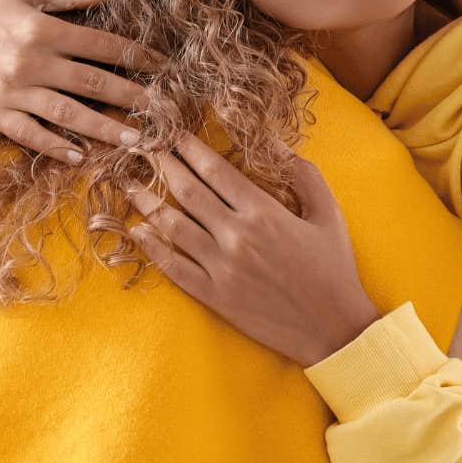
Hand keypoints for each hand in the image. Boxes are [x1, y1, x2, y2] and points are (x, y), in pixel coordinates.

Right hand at [0, 0, 161, 161]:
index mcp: (43, 28)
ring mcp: (13, 90)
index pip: (102, 44)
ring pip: (69, 113)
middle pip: (93, 82)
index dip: (136, 56)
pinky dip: (56, 145)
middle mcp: (31, 60)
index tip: (163, 68)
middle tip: (165, 112)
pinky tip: (81, 155)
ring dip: (106, 128)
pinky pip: (31, 133)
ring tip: (137, 140)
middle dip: (134, 98)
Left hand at [121, 133, 380, 367]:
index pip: (215, 170)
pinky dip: (151, 247)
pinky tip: (137, 231)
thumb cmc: (334, 268)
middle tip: (142, 147)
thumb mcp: (328, 213)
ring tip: (127, 183)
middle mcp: (236, 236)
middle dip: (161, 164)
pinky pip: (173, 267)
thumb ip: (303, 174)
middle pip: (187, 191)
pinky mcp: (213, 295)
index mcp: (263, 212)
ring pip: (172, 226)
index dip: (189, 148)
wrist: (333, 328)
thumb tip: (275, 143)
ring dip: (146, 200)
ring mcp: (221, 267)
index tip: (172, 134)